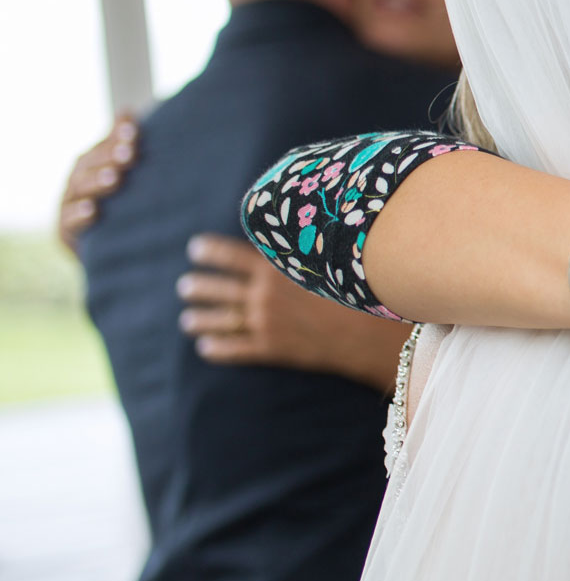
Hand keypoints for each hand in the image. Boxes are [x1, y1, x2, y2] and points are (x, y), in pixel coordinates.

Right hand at [58, 114, 138, 252]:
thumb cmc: (119, 203)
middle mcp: (77, 180)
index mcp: (90, 164)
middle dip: (109, 158)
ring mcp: (68, 204)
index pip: (102, 147)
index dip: (116, 137)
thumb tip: (127, 111)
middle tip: (131, 153)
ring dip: (97, 183)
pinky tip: (92, 210)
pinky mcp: (64, 230)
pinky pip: (69, 221)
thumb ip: (122, 143)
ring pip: (78, 190)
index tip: (135, 131)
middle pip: (89, 165)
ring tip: (115, 178)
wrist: (108, 247)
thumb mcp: (122, 173)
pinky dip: (79, 215)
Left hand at [179, 234, 411, 389]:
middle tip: (186, 286)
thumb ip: (302, 248)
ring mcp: (267, 322)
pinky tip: (205, 347)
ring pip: (221, 320)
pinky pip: (237, 349)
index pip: (231, 255)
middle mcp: (266, 294)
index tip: (195, 249)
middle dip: (199, 287)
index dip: (210, 251)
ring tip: (188, 319)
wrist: (373, 331)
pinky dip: (217, 348)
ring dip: (201, 319)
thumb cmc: (357, 288)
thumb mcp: (329, 259)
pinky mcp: (274, 348)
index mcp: (277, 268)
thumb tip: (289, 231)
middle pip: (220, 289)